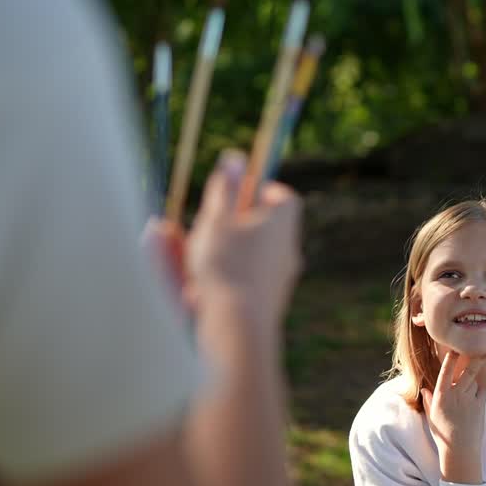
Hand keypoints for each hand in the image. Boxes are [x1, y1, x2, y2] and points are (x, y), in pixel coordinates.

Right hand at [144, 150, 302, 324]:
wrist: (238, 328)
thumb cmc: (226, 265)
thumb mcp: (219, 218)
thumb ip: (226, 188)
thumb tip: (237, 158)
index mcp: (284, 220)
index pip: (280, 195)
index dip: (255, 192)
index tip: (228, 197)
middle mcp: (289, 248)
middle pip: (261, 225)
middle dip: (229, 225)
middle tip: (205, 230)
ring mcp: (282, 277)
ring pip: (248, 255)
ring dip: (221, 253)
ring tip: (196, 262)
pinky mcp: (269, 302)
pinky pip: (244, 280)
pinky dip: (223, 279)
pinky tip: (199, 292)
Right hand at [420, 351, 485, 484]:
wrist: (460, 450)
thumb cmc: (443, 435)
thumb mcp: (432, 417)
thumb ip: (429, 401)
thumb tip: (425, 390)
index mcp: (442, 396)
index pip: (446, 372)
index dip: (451, 358)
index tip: (454, 348)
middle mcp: (457, 395)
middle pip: (469, 371)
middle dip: (476, 357)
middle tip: (484, 347)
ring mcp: (470, 399)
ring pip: (475, 381)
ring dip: (473, 380)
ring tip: (468, 391)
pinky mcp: (481, 406)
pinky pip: (481, 391)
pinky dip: (478, 391)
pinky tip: (474, 399)